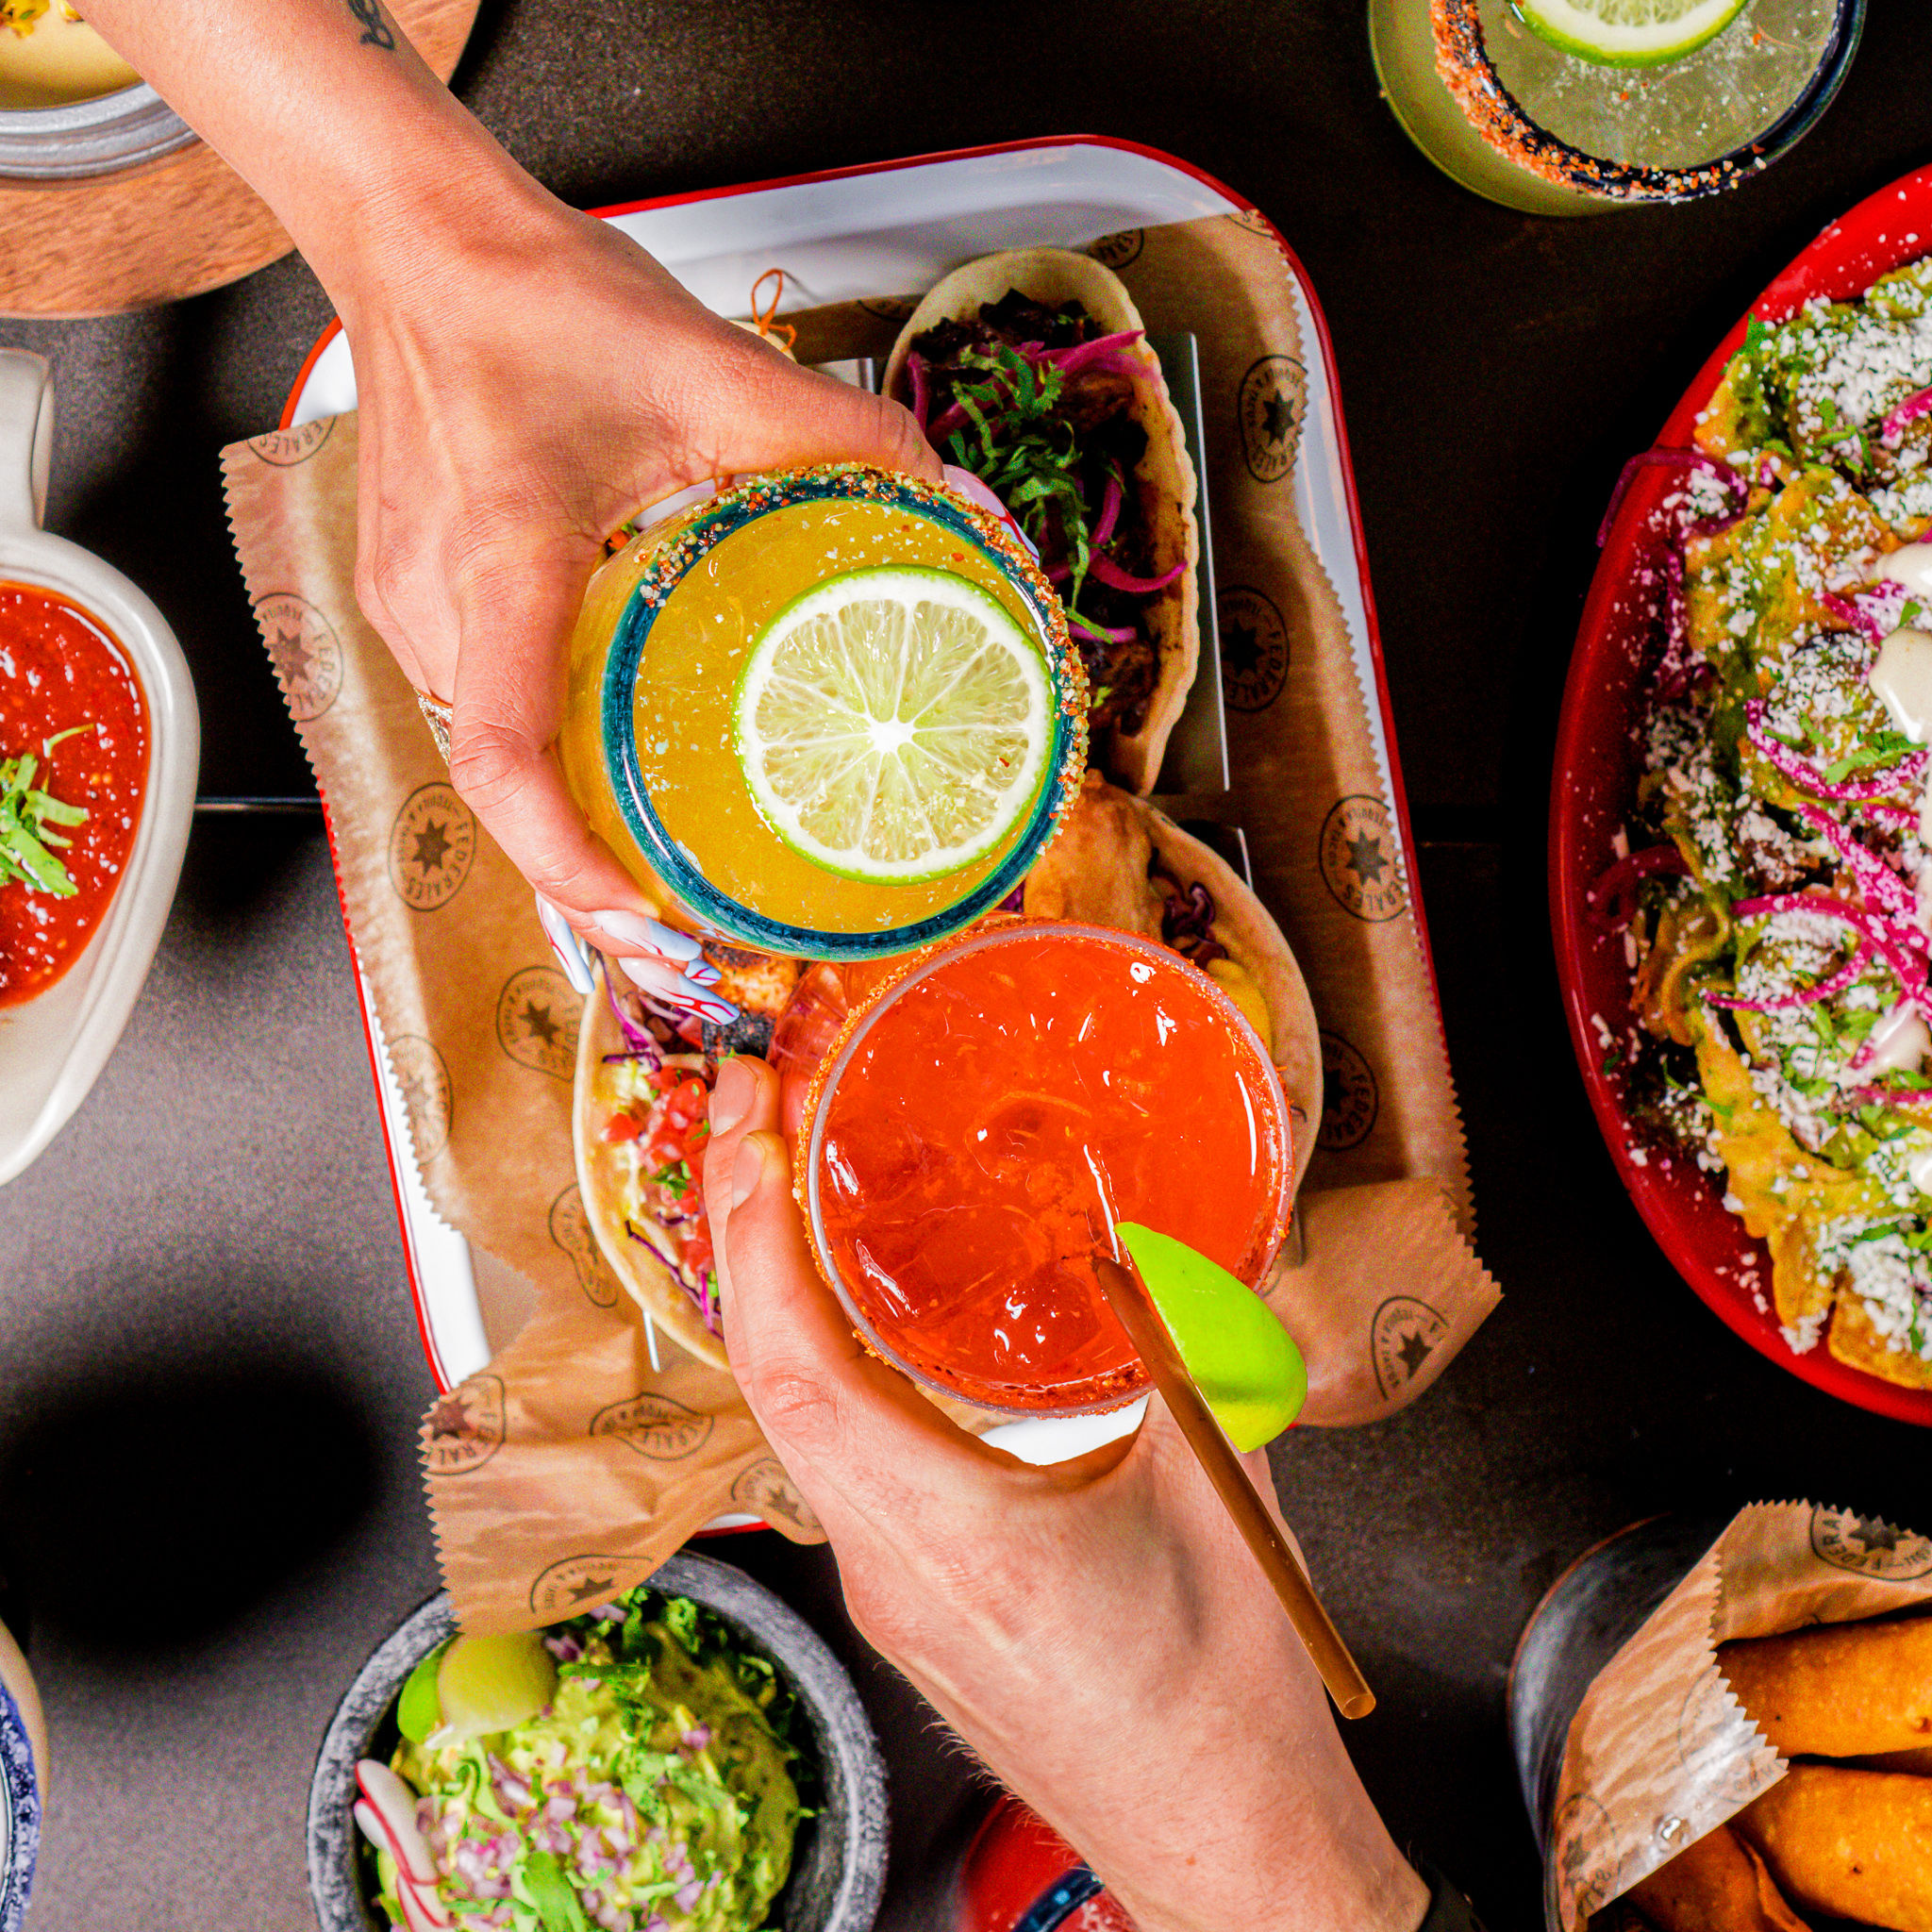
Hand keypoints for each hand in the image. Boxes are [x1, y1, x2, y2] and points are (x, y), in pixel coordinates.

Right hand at [77, 0, 940, 986]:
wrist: (419, 249)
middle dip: (593, 897)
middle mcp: (435, 607)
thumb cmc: (537, 298)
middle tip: (696, 959)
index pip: (508, 753)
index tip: (646, 920)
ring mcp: (407, 615)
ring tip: (664, 905)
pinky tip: (613, 798)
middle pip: (504, 796)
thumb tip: (960, 512)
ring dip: (567, 849)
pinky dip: (547, 781)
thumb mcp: (710, 364)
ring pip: (490, 769)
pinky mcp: (410, 609)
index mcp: (502, 558)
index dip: (566, 863)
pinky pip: (481, 722)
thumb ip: (844, 440)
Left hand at [702, 1057, 1428, 1931]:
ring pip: (798, 1427)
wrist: (1225, 1843)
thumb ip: (1182, 1342)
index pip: (799, 1374)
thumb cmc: (1223, 1699)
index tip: (745, 1136)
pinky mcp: (914, 1605)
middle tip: (755, 1124)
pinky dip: (827, 1366)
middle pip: (775, 1386)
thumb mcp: (1217, 1483)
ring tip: (788, 1194)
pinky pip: (841, 1464)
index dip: (756, 1244)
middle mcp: (892, 1569)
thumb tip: (1156, 1236)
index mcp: (954, 1537)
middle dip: (747, 1239)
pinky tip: (858, 1317)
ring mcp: (892, 1594)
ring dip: (780, 1302)